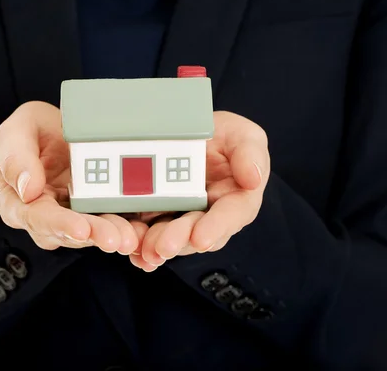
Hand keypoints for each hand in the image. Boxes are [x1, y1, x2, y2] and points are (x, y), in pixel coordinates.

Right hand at [0, 101, 143, 253]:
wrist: (57, 128)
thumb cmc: (30, 130)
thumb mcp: (17, 130)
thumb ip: (15, 156)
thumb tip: (29, 191)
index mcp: (17, 202)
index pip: (35, 217)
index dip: (58, 224)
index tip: (80, 228)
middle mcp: (44, 216)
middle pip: (67, 232)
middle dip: (93, 235)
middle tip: (115, 239)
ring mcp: (72, 216)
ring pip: (91, 231)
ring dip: (112, 234)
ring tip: (130, 237)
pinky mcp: (96, 212)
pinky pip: (111, 222)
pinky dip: (126, 227)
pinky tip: (140, 230)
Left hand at [129, 111, 269, 270]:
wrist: (189, 134)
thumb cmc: (224, 136)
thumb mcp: (243, 134)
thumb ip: (250, 152)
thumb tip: (253, 178)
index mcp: (237, 200)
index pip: (231, 215)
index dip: (216, 227)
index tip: (202, 238)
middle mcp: (209, 216)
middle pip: (196, 234)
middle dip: (179, 241)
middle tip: (164, 246)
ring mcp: (181, 219)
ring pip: (171, 238)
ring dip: (157, 247)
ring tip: (145, 250)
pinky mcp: (156, 217)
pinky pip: (148, 234)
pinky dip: (140, 246)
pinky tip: (132, 253)